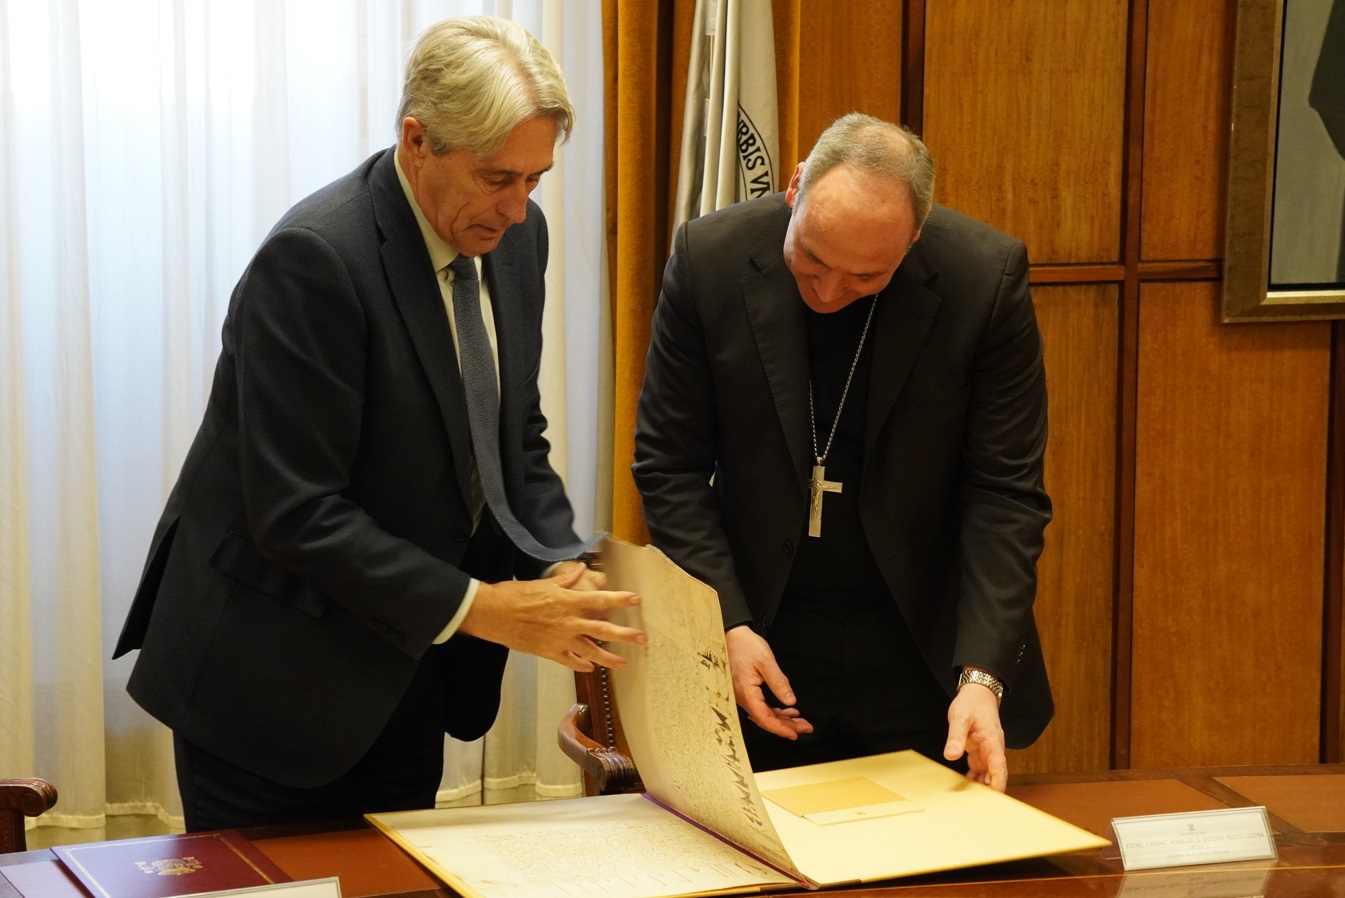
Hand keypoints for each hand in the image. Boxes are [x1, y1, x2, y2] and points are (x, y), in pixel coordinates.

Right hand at [459, 563, 645, 671]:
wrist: (494, 614)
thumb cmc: (517, 595)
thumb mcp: (544, 583)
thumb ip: (566, 581)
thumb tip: (582, 569)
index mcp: (568, 602)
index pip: (601, 599)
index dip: (620, 600)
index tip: (636, 600)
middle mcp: (568, 622)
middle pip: (603, 630)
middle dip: (625, 635)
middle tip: (642, 639)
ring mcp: (560, 640)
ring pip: (590, 652)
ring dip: (609, 658)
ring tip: (624, 664)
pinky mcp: (549, 653)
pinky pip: (570, 662)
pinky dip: (581, 666)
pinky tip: (591, 669)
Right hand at [725, 625, 812, 739]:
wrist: (730, 634)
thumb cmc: (745, 645)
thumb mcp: (766, 661)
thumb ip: (779, 682)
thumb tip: (790, 701)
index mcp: (747, 693)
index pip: (765, 719)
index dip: (781, 728)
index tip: (796, 733)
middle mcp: (742, 698)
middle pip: (765, 720)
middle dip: (786, 726)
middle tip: (805, 727)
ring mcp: (742, 695)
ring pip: (763, 714)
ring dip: (781, 719)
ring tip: (799, 719)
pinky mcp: (744, 690)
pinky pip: (759, 706)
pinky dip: (773, 710)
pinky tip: (785, 708)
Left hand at [944, 682, 1007, 791]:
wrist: (978, 693)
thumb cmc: (972, 703)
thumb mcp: (960, 717)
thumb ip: (956, 737)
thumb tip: (951, 755)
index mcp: (992, 742)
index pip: (1000, 768)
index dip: (998, 784)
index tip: (994, 799)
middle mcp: (993, 749)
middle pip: (996, 775)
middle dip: (990, 791)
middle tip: (977, 806)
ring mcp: (987, 752)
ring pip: (988, 774)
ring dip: (981, 786)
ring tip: (968, 801)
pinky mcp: (980, 751)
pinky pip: (980, 769)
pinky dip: (975, 778)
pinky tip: (965, 786)